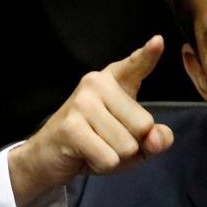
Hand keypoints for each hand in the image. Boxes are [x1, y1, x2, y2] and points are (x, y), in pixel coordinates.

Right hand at [8, 36, 174, 206]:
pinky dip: (102, 166)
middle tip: (106, 140)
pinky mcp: (72, 127)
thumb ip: (156, 139)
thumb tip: (155, 139)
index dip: (148, 55)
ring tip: (95, 147)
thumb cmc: (96, 143)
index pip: (136, 66)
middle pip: (144, 125)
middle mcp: (97, 83)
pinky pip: (109, 158)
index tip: (158, 41)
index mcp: (115, 80)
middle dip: (132, 145)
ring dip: (116, 157)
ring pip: (127, 145)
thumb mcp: (135, 142)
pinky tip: (85, 155)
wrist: (48, 157)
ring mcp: (82, 103)